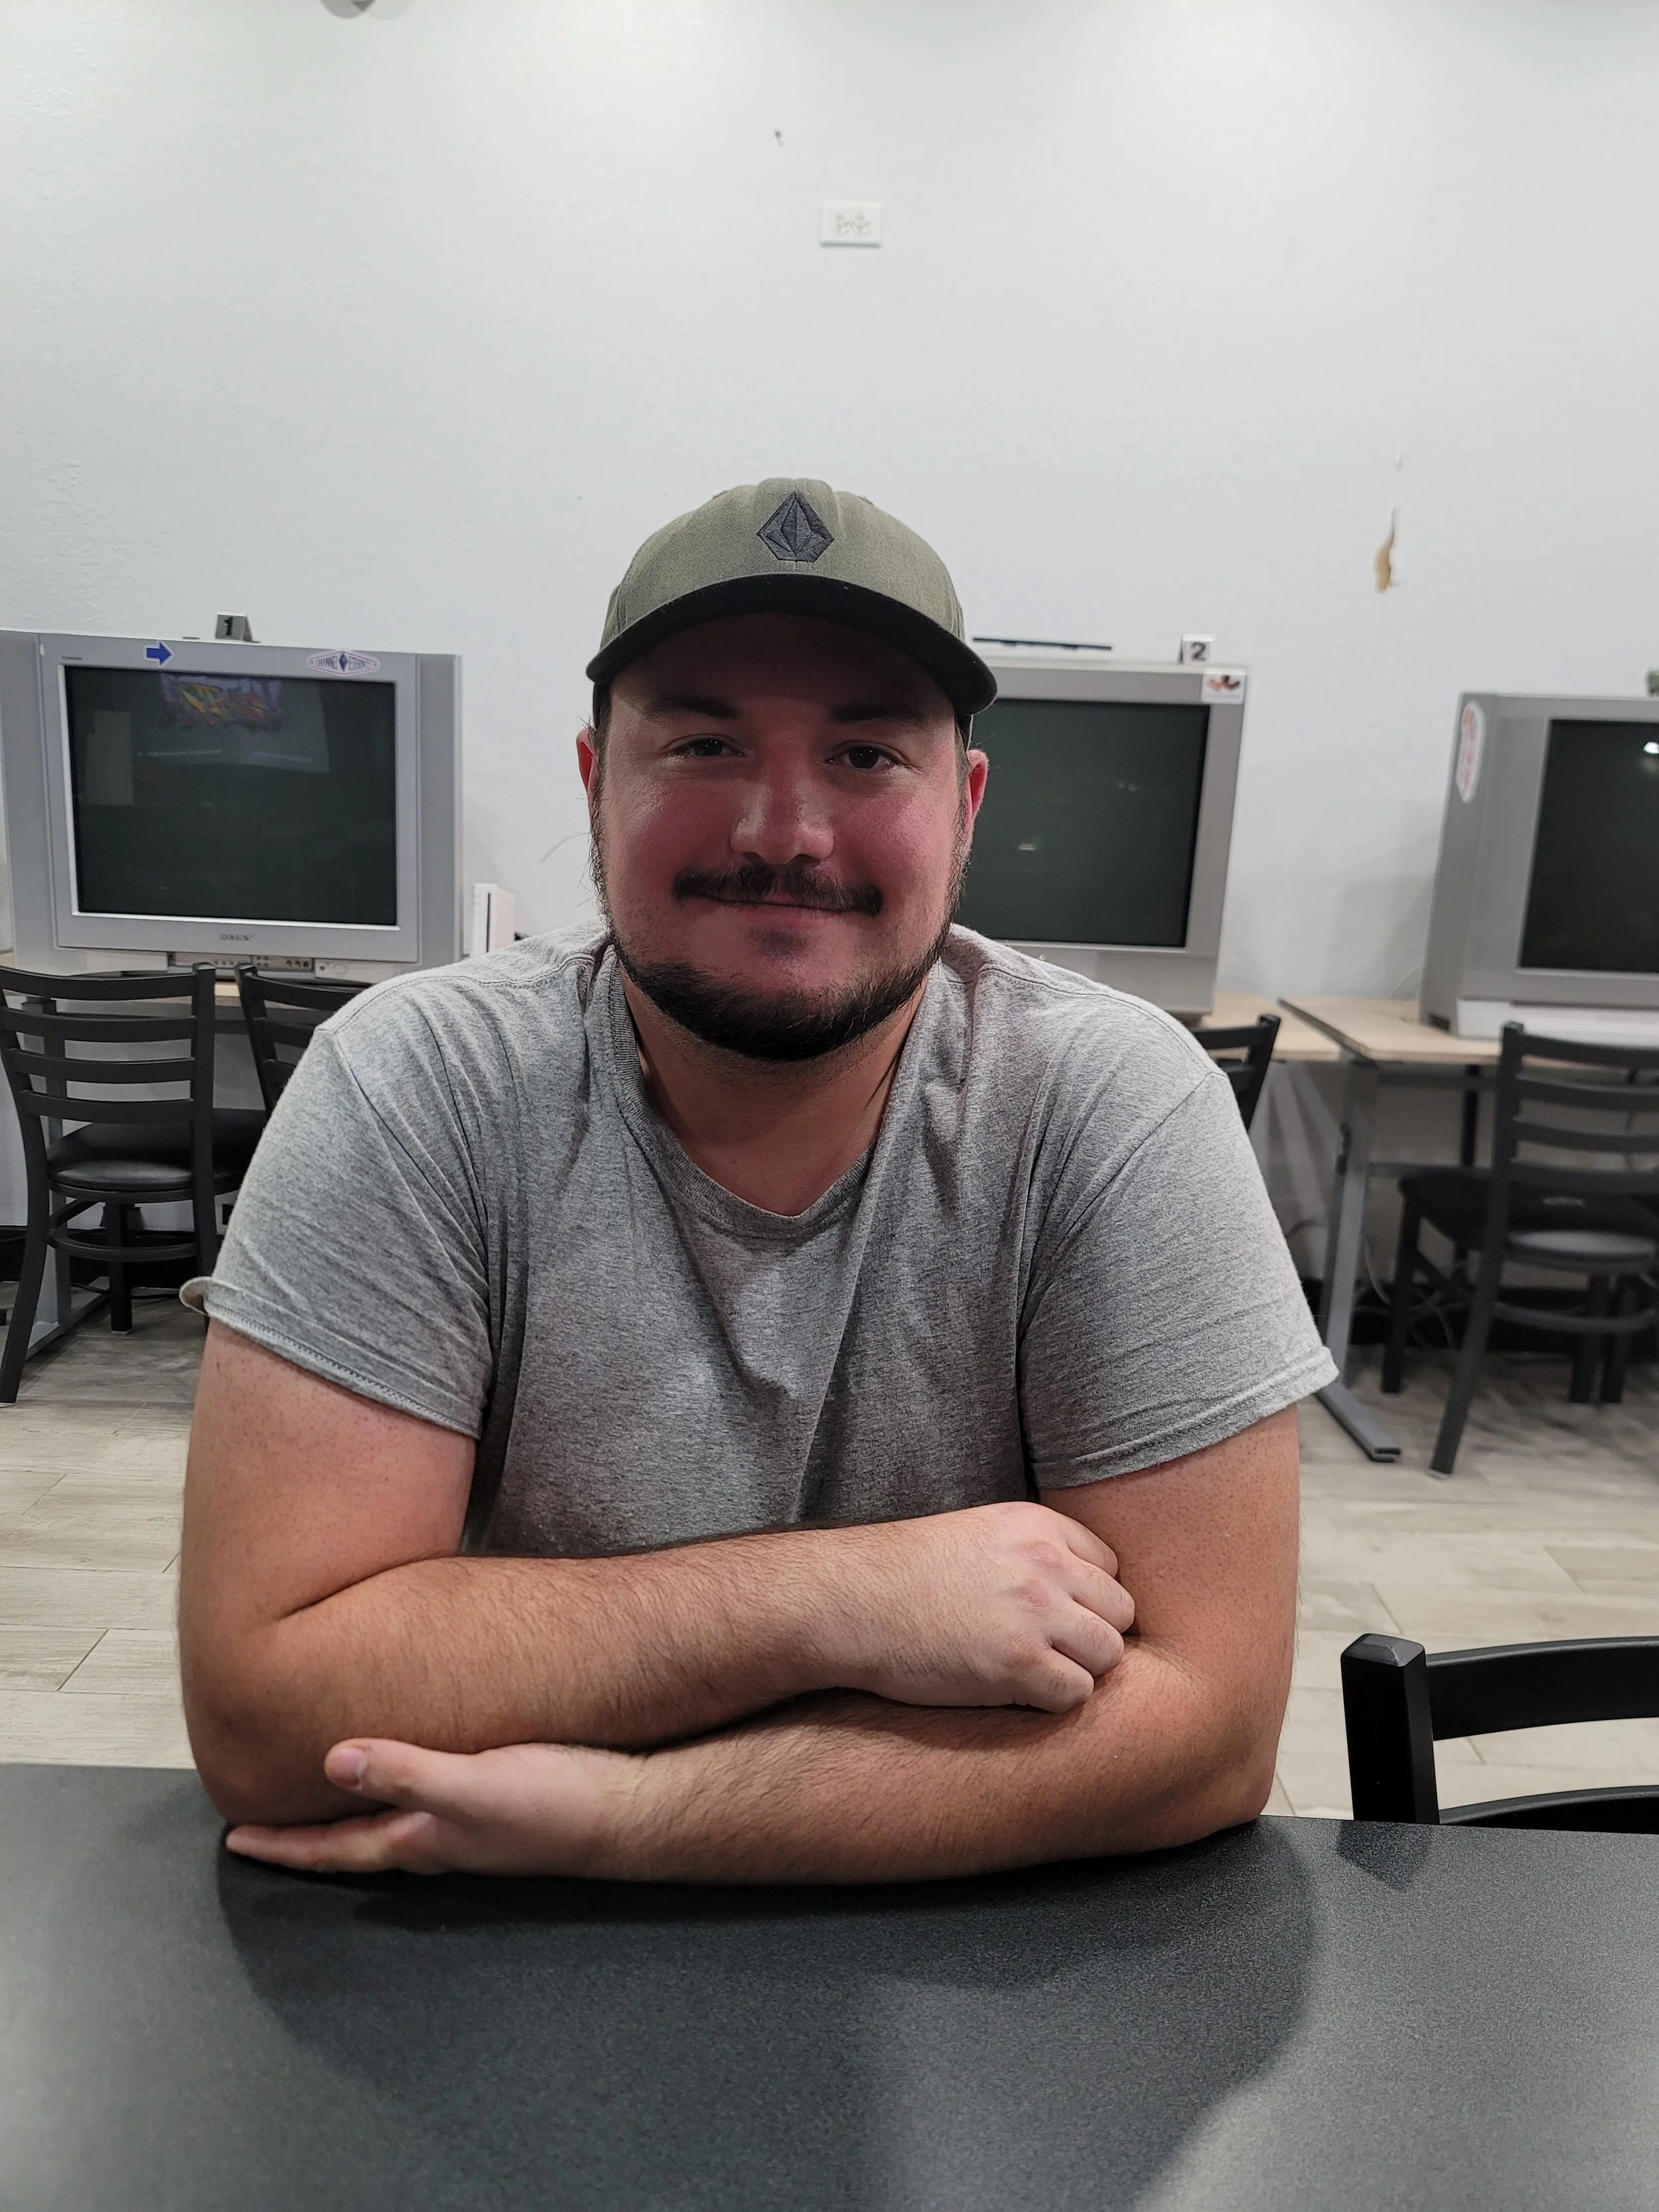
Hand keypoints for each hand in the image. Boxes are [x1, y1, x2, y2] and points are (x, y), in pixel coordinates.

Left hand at [222, 1738, 641, 1875]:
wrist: (629, 1810)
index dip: (283, 1846)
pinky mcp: (497, 1801)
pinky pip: (426, 1801)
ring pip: (389, 1825)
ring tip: (322, 1793)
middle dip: (306, 1836)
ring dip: (350, 1815)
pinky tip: (409, 1768)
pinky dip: (397, 1791)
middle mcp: (437, 1839)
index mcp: (421, 1840)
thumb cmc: (555, 1803)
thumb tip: (334, 1761)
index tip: (236, 1842)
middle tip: (261, 1825)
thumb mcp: (472, 1785)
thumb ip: (405, 1772)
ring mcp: (468, 1825)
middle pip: (353, 1844)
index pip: (334, 1850)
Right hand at [825, 1500, 1134, 1714]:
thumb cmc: (904, 1573)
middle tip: (1052, 1652)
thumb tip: (1078, 1591)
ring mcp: (1036, 1614)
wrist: (851, 1600)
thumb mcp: (978, 1534)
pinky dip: (1053, 1701)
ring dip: (1079, 1670)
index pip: (1111, 1567)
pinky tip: (1016, 1693)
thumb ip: (1032, 1552)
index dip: (1089, 1599)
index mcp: (1037, 1526)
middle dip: (1092, 1636)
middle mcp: (1046, 1564)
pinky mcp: (1019, 1665)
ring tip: (1036, 1674)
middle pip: (1119, 1612)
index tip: (1061, 1618)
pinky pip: (1076, 1694)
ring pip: (1108, 1656)